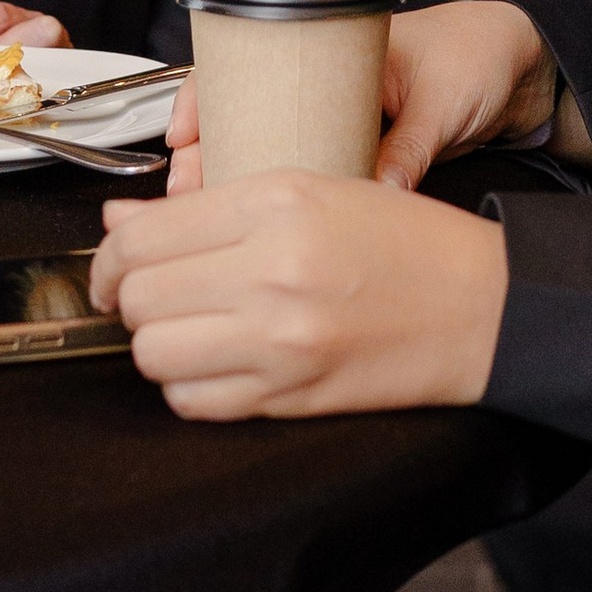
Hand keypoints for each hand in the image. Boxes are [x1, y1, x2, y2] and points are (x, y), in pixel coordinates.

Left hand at [88, 170, 508, 420]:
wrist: (482, 309)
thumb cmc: (406, 242)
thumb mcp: (312, 188)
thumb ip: (210, 206)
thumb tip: (122, 224)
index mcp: (276, 204)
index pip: (142, 235)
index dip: (109, 255)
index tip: (113, 264)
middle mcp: (272, 271)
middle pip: (138, 297)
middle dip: (129, 298)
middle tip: (152, 293)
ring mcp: (280, 341)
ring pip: (153, 355)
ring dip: (158, 343)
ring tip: (188, 327)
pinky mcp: (290, 397)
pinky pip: (192, 403)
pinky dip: (188, 386)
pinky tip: (217, 362)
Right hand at [155, 0, 552, 200]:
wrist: (527, 65)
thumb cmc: (481, 55)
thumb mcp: (442, 101)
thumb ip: (408, 150)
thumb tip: (370, 195)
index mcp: (340, 46)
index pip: (253, 62)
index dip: (207, 98)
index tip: (183, 136)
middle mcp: (333, 80)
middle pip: (252, 112)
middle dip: (213, 150)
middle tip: (187, 190)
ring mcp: (346, 113)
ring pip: (278, 143)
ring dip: (247, 174)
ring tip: (213, 213)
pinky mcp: (366, 144)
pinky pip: (315, 164)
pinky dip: (291, 187)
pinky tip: (273, 219)